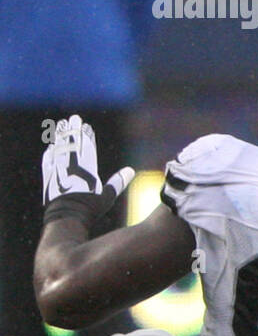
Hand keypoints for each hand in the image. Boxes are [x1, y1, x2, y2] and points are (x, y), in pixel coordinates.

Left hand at [41, 115, 134, 231]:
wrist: (67, 217)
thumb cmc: (89, 208)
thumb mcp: (107, 195)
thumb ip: (118, 181)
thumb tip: (130, 170)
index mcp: (86, 168)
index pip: (86, 147)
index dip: (86, 136)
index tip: (86, 125)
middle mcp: (70, 166)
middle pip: (72, 144)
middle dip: (73, 130)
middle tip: (73, 118)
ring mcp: (58, 170)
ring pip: (59, 149)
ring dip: (61, 137)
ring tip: (61, 126)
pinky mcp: (49, 177)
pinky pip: (49, 161)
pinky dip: (51, 153)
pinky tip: (51, 147)